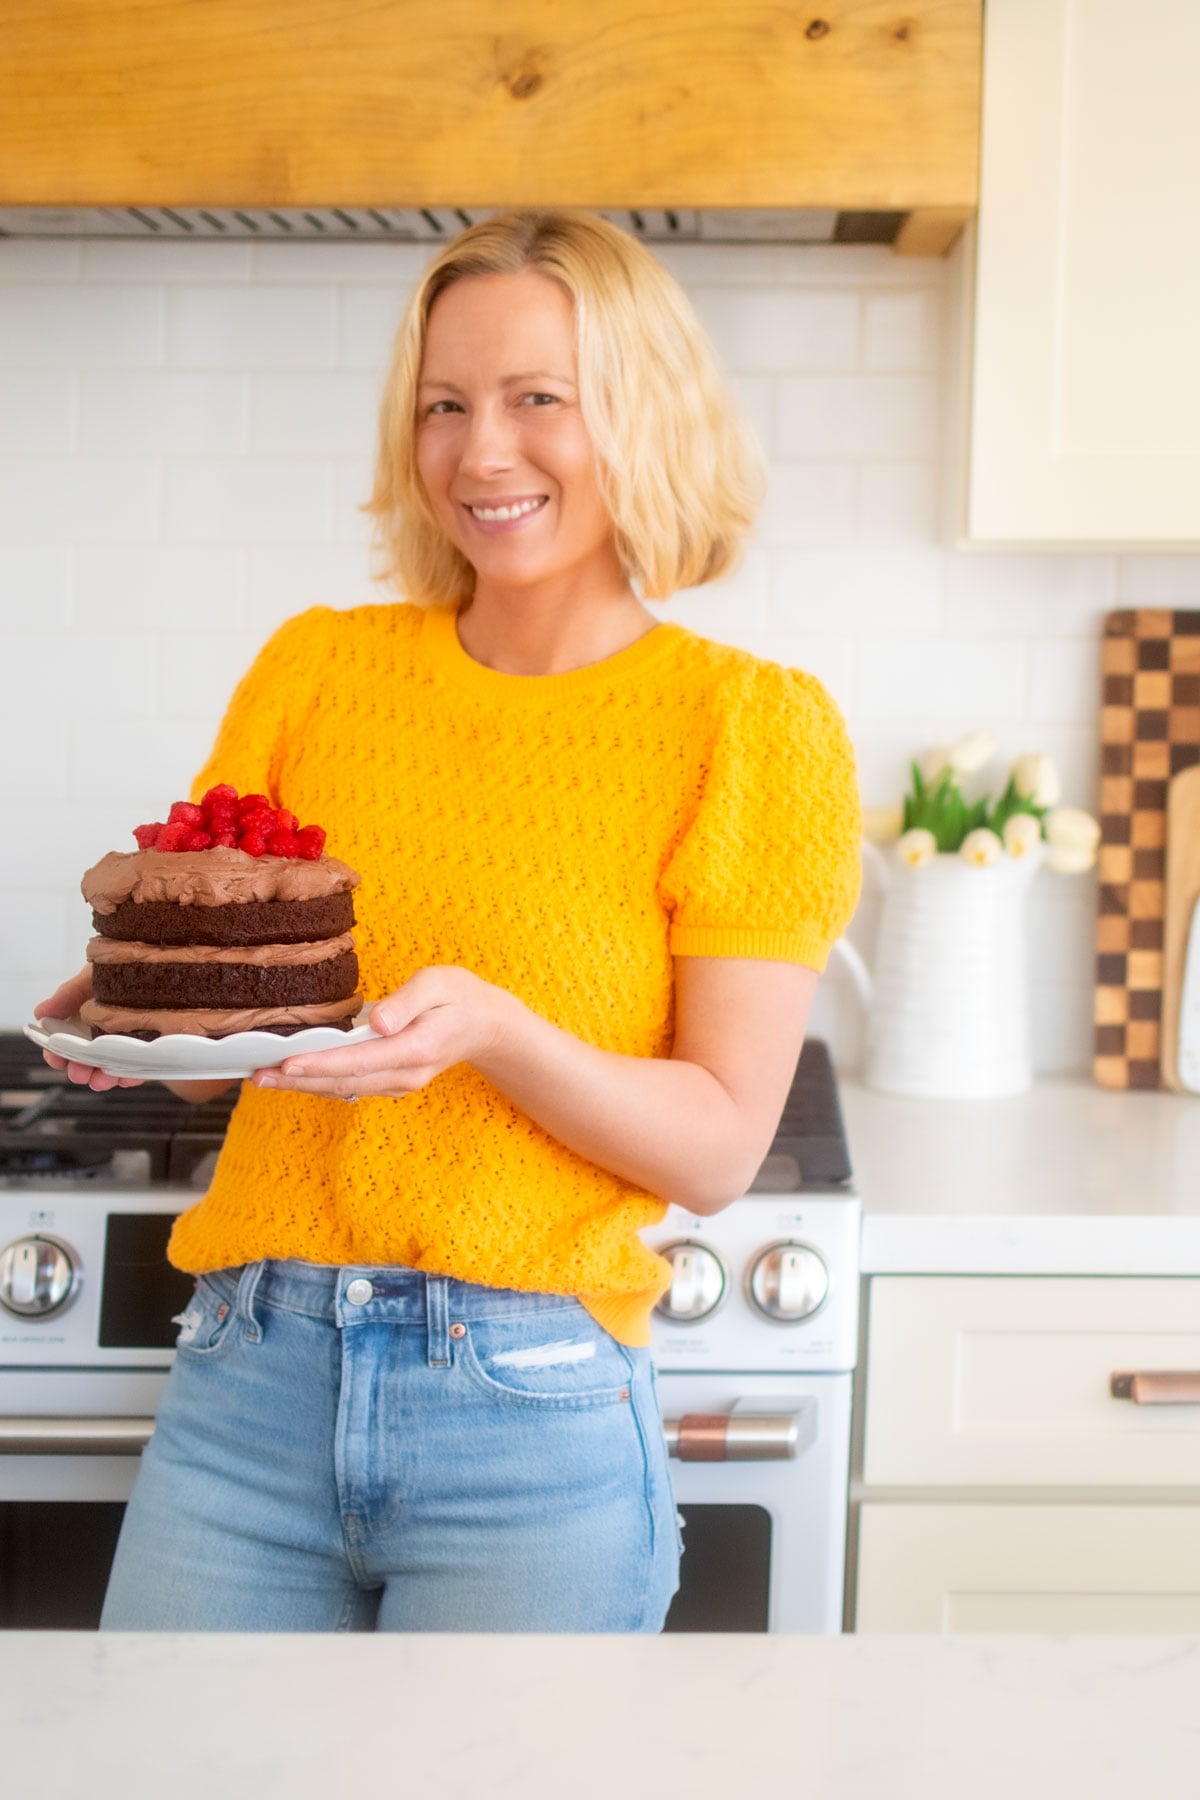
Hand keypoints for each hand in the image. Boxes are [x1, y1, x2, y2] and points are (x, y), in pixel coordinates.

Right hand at [34, 967, 144, 1092]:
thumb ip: (68, 994)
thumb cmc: (124, 967)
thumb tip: (40, 1013)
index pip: (65, 1042)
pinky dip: (132, 1074)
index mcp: (84, 1019)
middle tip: (79, 1074)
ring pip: (111, 1066)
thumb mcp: (93, 976)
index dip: (57, 1053)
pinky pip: (140, 1066)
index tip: (55, 1059)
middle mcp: (104, 1034)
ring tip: (101, 1080)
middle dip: (80, 1069)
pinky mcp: (151, 1049)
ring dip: (103, 1076)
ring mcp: (127, 1042)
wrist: (165, 962)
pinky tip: (128, 1076)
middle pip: (87, 1059)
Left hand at [249, 965, 513, 1101]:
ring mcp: (400, 1083)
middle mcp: (406, 1074)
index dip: (320, 1063)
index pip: (359, 1060)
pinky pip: (352, 1086)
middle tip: (257, 1076)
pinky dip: (321, 1083)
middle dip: (298, 1081)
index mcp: (416, 1048)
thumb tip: (376, 1022)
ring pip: (344, 1089)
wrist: (487, 1026)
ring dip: (304, 1086)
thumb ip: (407, 1002)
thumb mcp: (439, 983)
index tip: (286, 1063)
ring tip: (264, 1079)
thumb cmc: (459, 997)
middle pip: (344, 1082)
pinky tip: (295, 1078)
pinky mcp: (393, 1082)